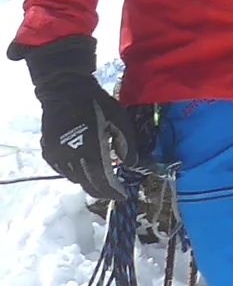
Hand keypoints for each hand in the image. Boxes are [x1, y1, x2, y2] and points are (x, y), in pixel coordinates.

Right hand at [19, 35, 132, 204]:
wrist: (64, 89)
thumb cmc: (96, 103)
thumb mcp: (118, 119)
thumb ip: (126, 144)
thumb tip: (131, 165)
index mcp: (89, 149)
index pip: (101, 180)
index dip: (112, 191)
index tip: (122, 196)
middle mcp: (70, 157)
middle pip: (86, 183)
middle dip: (101, 190)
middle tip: (112, 192)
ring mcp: (56, 156)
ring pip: (74, 178)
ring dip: (88, 181)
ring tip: (100, 179)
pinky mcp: (48, 153)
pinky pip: (63, 171)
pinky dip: (75, 172)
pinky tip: (84, 167)